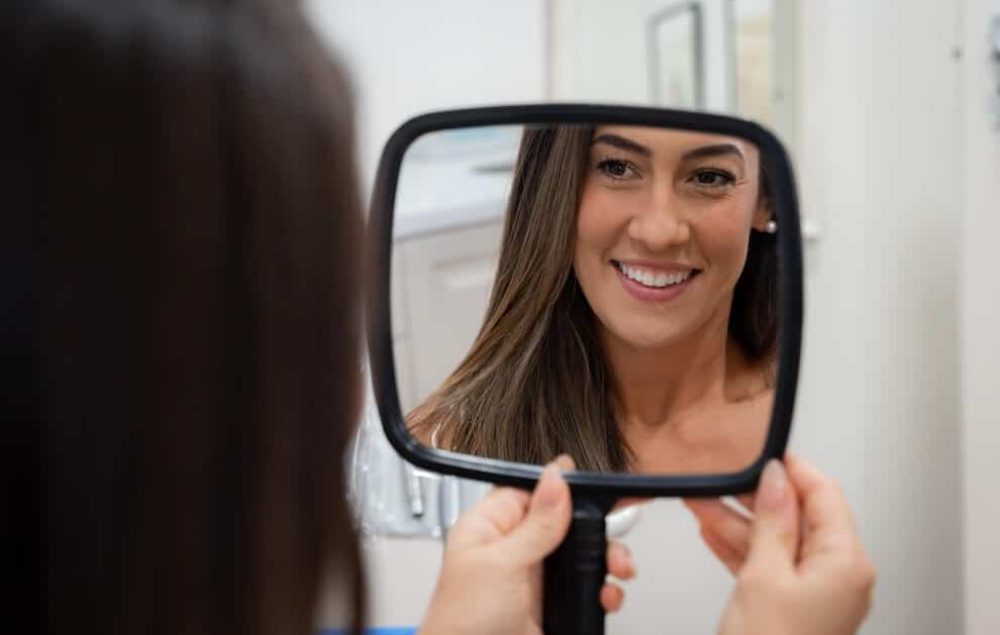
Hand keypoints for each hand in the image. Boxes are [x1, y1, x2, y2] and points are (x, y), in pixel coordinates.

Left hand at [418, 455, 635, 634]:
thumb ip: (536, 524)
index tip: (595, 485)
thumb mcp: (501, 564)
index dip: (564, 487)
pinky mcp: (552, 606)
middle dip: (595, 528)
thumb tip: (556, 478)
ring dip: (606, 559)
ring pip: (581, 554)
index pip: (532, 490)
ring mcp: (534, 579)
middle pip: (565, 521)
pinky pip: (586, 587)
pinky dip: (603, 589)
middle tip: (611, 538)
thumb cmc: (461, 624)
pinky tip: (606, 595)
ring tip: (619, 569)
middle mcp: (513, 548)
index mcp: (490, 527)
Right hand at [685, 455, 875, 634]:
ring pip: (776, 541)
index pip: (825, 496)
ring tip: (701, 502)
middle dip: (754, 498)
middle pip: (798, 518)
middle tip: (721, 478)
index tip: (763, 451)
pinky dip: (740, 549)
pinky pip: (767, 565)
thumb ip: (772, 520)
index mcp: (846, 562)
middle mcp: (838, 575)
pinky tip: (711, 532)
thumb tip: (776, 479)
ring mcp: (815, 592)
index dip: (794, 470)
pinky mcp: (792, 607)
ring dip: (738, 522)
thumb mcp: (764, 573)